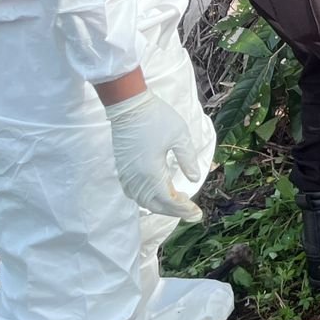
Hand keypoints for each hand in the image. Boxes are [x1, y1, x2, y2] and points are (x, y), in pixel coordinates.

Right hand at [105, 91, 204, 220]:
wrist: (129, 106)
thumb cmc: (156, 118)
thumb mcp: (180, 135)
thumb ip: (188, 159)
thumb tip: (195, 178)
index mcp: (151, 172)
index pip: (169, 200)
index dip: (183, 209)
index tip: (197, 212)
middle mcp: (136, 178)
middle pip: (155, 204)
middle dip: (175, 211)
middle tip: (192, 213)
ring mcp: (127, 175)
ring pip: (144, 200)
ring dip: (161, 205)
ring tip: (178, 203)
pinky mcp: (123, 169)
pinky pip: (134, 192)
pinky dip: (147, 198)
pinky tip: (158, 193)